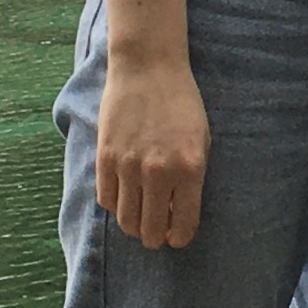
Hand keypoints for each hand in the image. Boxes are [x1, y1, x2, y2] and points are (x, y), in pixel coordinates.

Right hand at [97, 47, 210, 248]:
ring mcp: (129, 166)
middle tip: (157, 235)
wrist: (148, 68)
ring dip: (134, 226)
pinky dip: (114, 205)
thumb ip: (192, 178)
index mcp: (190, 168)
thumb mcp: (202, 140)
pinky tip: (124, 197)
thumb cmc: (182, 103)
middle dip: (155, 239)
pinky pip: (106, 199)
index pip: (184, 225)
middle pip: (151, 230)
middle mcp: (159, 172)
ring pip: (126, 220)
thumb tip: (179, 214)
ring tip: (140, 220)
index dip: (180, 238)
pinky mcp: (105, 157)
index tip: (177, 239)